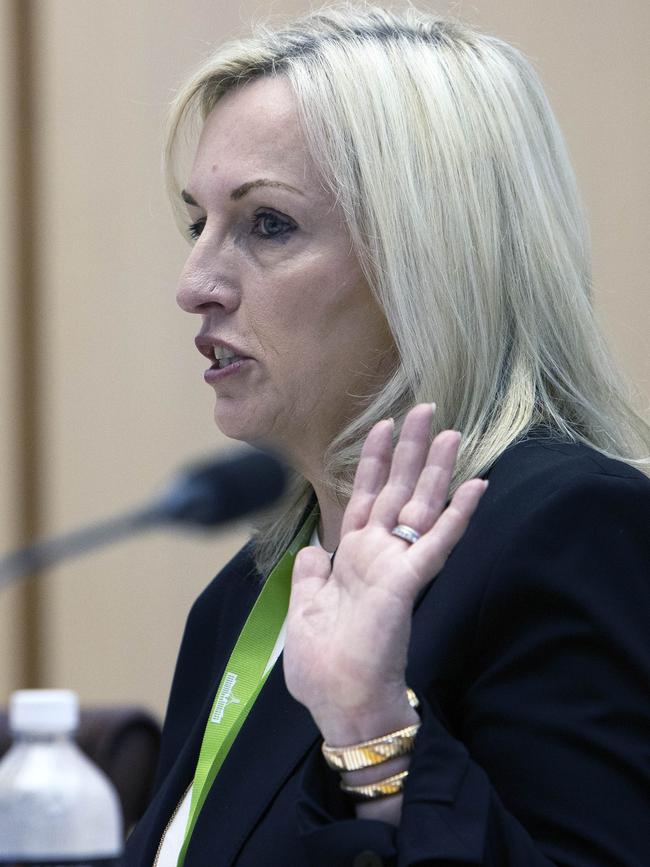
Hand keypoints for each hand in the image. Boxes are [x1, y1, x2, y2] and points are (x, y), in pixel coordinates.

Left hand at [283, 404, 487, 743]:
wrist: (339, 701)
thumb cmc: (322, 662)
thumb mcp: (305, 608)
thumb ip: (311, 574)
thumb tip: (311, 549)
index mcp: (352, 556)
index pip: (366, 496)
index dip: (375, 461)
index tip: (383, 425)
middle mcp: (378, 553)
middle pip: (398, 490)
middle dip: (411, 450)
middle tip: (427, 410)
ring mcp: (396, 565)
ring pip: (422, 506)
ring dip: (437, 470)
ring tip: (452, 433)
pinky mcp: (408, 581)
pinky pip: (437, 542)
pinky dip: (457, 515)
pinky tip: (476, 486)